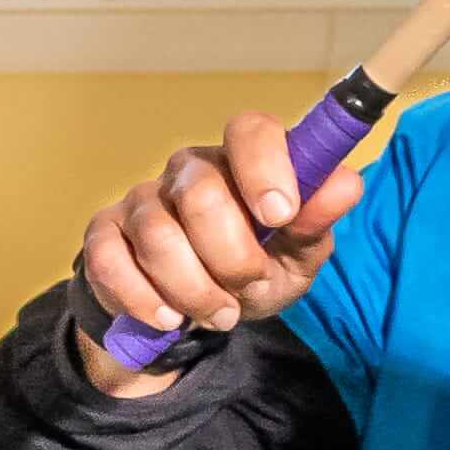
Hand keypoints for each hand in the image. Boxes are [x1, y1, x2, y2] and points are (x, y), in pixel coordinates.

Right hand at [68, 104, 363, 386]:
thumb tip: (346, 183)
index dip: (264, 169)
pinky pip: (111, 261)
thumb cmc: (253, 270)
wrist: (192, 312)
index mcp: (241, 160)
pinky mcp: (103, 234)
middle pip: (201, 195)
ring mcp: (140, 199)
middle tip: (250, 287)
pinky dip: (144, 299)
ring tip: (220, 314)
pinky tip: (169, 319)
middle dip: (232, 257)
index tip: (279, 216)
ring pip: (158, 237)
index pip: (250, 131)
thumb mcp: (296, 256)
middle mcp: (188, 169)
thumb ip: (317, 222)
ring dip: (194, 290)